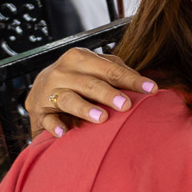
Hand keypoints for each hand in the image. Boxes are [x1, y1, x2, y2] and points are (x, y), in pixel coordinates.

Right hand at [24, 47, 155, 136]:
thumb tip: (144, 82)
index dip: (131, 79)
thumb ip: (117, 72)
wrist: (40, 93)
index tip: (152, 89)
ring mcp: (48, 91)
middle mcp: (62, 72)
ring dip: (84, 108)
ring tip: (101, 118)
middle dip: (108, 94)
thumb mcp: (95, 70)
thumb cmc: (77, 81)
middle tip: (126, 105)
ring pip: (68, 98)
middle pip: (89, 83)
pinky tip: (63, 132)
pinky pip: (47, 119)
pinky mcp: (38, 111)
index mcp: (80, 58)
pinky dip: (54, 125)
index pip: (110, 69)